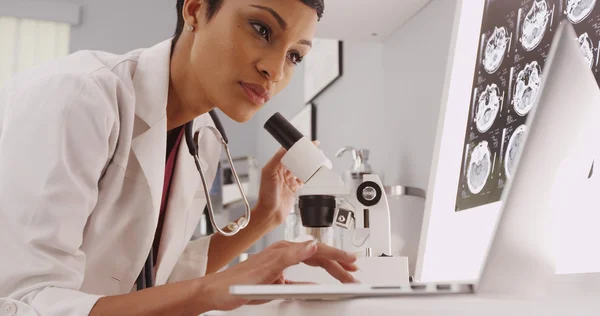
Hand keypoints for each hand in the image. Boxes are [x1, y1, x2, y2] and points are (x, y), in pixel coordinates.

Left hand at [198, 240, 358, 311]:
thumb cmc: (235, 282)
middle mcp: (283, 255)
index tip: (351, 260)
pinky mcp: (276, 278)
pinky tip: (320, 287)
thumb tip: (311, 245)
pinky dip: (314, 282)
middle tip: (353, 272)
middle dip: (338, 263)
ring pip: (312, 266)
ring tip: (344, 276)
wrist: (217, 292)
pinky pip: (301, 279)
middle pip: (318, 257)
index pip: (317, 249)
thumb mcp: (266, 270)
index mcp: (283, 250)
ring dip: (329, 271)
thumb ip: (290, 256)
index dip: (336, 254)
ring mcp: (280, 266)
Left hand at [256, 141, 319, 224]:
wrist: (270, 213)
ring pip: (300, 168)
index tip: (304, 142)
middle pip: (295, 159)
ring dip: (307, 164)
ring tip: (316, 159)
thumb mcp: (269, 173)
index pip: (287, 152)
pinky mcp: (293, 188)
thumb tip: (285, 148)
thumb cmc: (266, 196)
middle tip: (314, 149)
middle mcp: (281, 172)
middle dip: (304, 154)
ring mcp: (288, 180)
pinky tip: (313, 173)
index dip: (296, 146)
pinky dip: (309, 176)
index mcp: (274, 166)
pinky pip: (303, 179)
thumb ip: (276, 160)